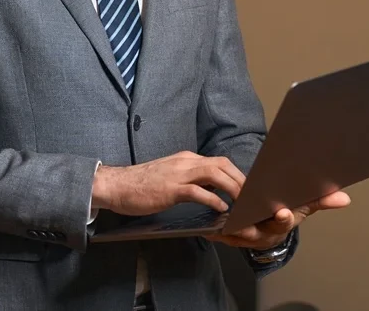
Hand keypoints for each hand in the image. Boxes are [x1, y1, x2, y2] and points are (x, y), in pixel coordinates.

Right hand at [91, 151, 244, 215]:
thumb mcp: (170, 177)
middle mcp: (186, 162)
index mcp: (186, 159)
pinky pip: (198, 191)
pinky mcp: (171, 189)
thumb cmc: (142, 184)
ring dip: (232, 188)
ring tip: (243, 203)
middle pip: (222, 164)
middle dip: (240, 179)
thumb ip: (190, 179)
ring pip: (214, 174)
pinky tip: (221, 209)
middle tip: (252, 196)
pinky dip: (213, 199)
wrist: (116, 185)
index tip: (247, 188)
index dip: (237, 174)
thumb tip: (212, 190)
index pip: (219, 161)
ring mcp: (178, 174)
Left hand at [206, 189, 350, 249]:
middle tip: (241, 221)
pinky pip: (225, 237)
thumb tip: (345, 198)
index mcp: (282, 224)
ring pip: (237, 236)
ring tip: (221, 223)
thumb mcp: (303, 206)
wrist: (269, 226)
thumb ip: (321, 201)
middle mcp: (266, 233)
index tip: (281, 212)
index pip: (284, 221)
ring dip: (229, 230)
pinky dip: (218, 233)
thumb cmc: (285, 212)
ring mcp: (249, 237)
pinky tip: (210, 228)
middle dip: (249, 227)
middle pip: (257, 231)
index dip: (283, 218)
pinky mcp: (234, 237)